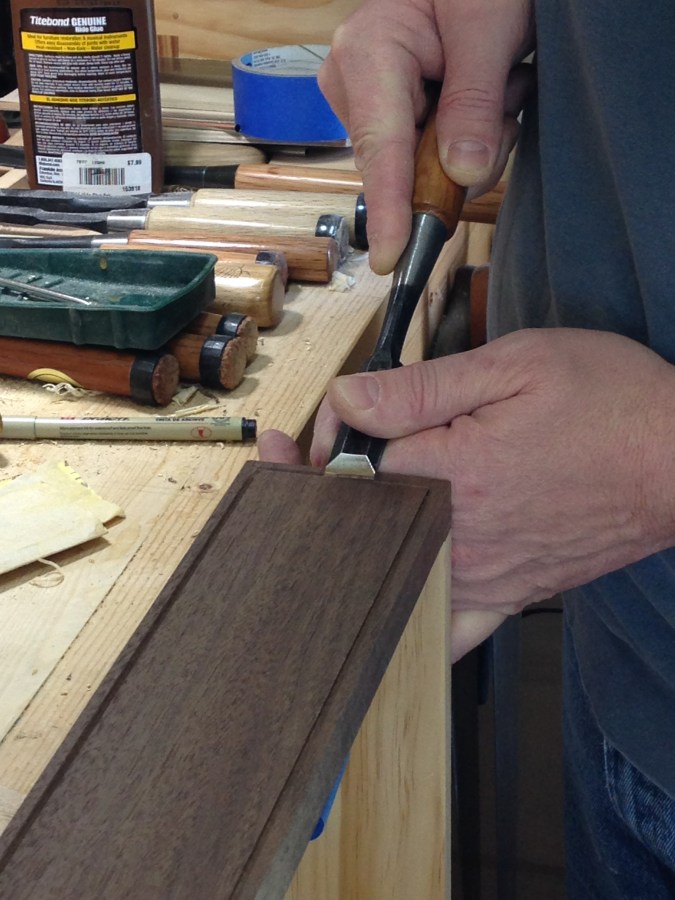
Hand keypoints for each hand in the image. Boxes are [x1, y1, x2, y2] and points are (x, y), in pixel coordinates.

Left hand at [302, 329, 674, 654]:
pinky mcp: (509, 594)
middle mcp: (459, 534)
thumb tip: (346, 399)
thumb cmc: (609, 404)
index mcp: (452, 472)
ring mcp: (483, 573)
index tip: (331, 421)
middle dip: (323, 488)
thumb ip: (421, 388)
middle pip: (360, 523)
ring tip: (335, 507)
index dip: (329, 439)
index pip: (352, 464)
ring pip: (389, 573)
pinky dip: (410, 621)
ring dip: (352, 541)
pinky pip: (447, 632)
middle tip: (303, 458)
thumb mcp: (515, 366)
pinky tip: (386, 604)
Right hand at [318, 0, 534, 273]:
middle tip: (506, 93)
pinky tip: (484, 94)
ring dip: (475, 139)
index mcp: (366, 54)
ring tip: (498, 81)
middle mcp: (355, 84)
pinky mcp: (391, 115)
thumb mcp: (488, 25)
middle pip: (406, 168)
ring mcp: (370, 103)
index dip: (391, 209)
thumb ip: (475, 99)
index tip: (391, 258)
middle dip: (462, 155)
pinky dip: (469, 136)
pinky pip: (432, 157)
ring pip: (426, 168)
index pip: (382, 150)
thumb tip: (462, 172)